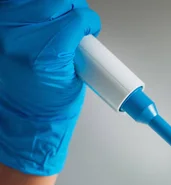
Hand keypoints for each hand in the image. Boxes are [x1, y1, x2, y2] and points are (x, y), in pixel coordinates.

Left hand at [0, 0, 100, 175]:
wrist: (23, 116)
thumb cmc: (49, 106)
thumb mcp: (75, 78)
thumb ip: (79, 47)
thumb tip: (84, 28)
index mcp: (44, 52)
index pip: (76, 18)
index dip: (90, 22)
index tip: (92, 28)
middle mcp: (18, 36)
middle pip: (56, 1)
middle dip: (73, 9)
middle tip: (78, 22)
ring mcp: (4, 29)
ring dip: (52, 7)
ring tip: (59, 21)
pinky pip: (16, 6)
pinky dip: (31, 9)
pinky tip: (40, 21)